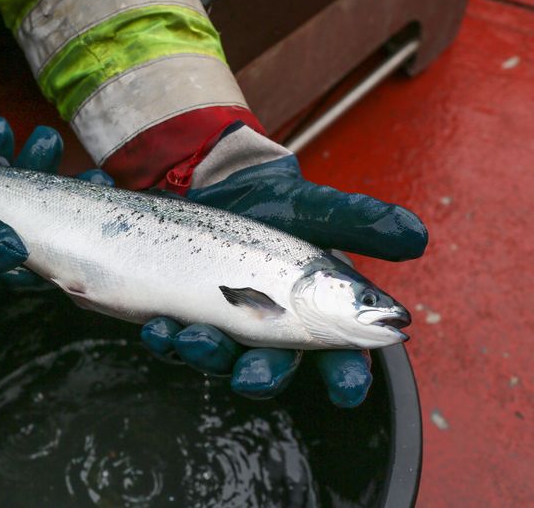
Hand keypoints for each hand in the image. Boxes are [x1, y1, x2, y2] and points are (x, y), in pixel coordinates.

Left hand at [141, 125, 426, 406]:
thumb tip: (416, 236)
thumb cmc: (276, 204)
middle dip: (262, 378)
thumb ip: (358, 222)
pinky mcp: (189, 318)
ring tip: (189, 337)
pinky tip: (159, 326)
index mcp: (315, 314)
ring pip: (221, 360)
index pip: (341, 356)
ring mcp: (227, 328)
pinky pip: (177, 339)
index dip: (347, 376)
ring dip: (206, 356)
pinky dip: (167, 337)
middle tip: (252, 376)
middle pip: (274, 370)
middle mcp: (272, 331)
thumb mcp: (315, 207)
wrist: (216, 186)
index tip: (347, 389)